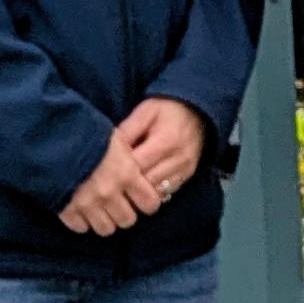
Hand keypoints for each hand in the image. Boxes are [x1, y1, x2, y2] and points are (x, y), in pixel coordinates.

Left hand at [59, 98, 212, 235]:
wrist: (199, 111)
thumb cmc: (168, 109)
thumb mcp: (146, 111)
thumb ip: (128, 129)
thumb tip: (107, 146)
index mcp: (166, 140)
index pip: (137, 164)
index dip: (119, 170)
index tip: (104, 171)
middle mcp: (178, 158)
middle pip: (146, 182)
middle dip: (126, 185)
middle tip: (108, 185)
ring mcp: (185, 169)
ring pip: (155, 192)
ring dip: (138, 193)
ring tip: (121, 189)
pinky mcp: (188, 175)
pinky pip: (166, 193)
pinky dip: (151, 193)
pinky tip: (139, 189)